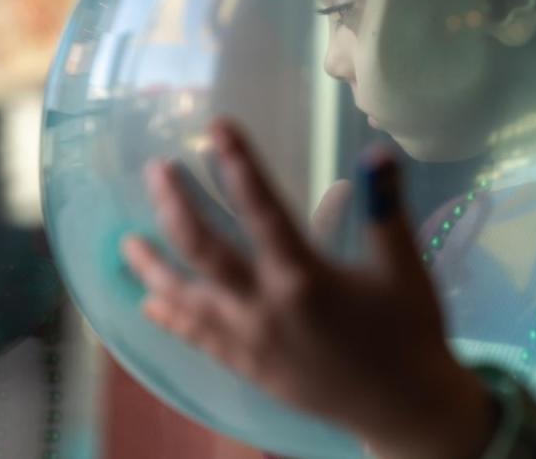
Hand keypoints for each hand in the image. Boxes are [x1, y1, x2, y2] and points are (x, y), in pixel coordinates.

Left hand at [122, 119, 495, 458]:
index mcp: (304, 277)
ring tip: (127, 245)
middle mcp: (265, 307)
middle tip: (156, 172)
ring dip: (154, 269)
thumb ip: (387, 209)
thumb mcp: (404, 269)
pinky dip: (170, 318)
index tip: (217, 127)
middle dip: (175, 208)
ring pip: (186, 300)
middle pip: (204, 251)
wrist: (402, 408)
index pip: (262, 208)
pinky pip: (196, 339)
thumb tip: (378, 152)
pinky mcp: (247, 368)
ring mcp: (249, 342)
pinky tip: (149, 304)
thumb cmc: (407, 332)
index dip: (239, 163)